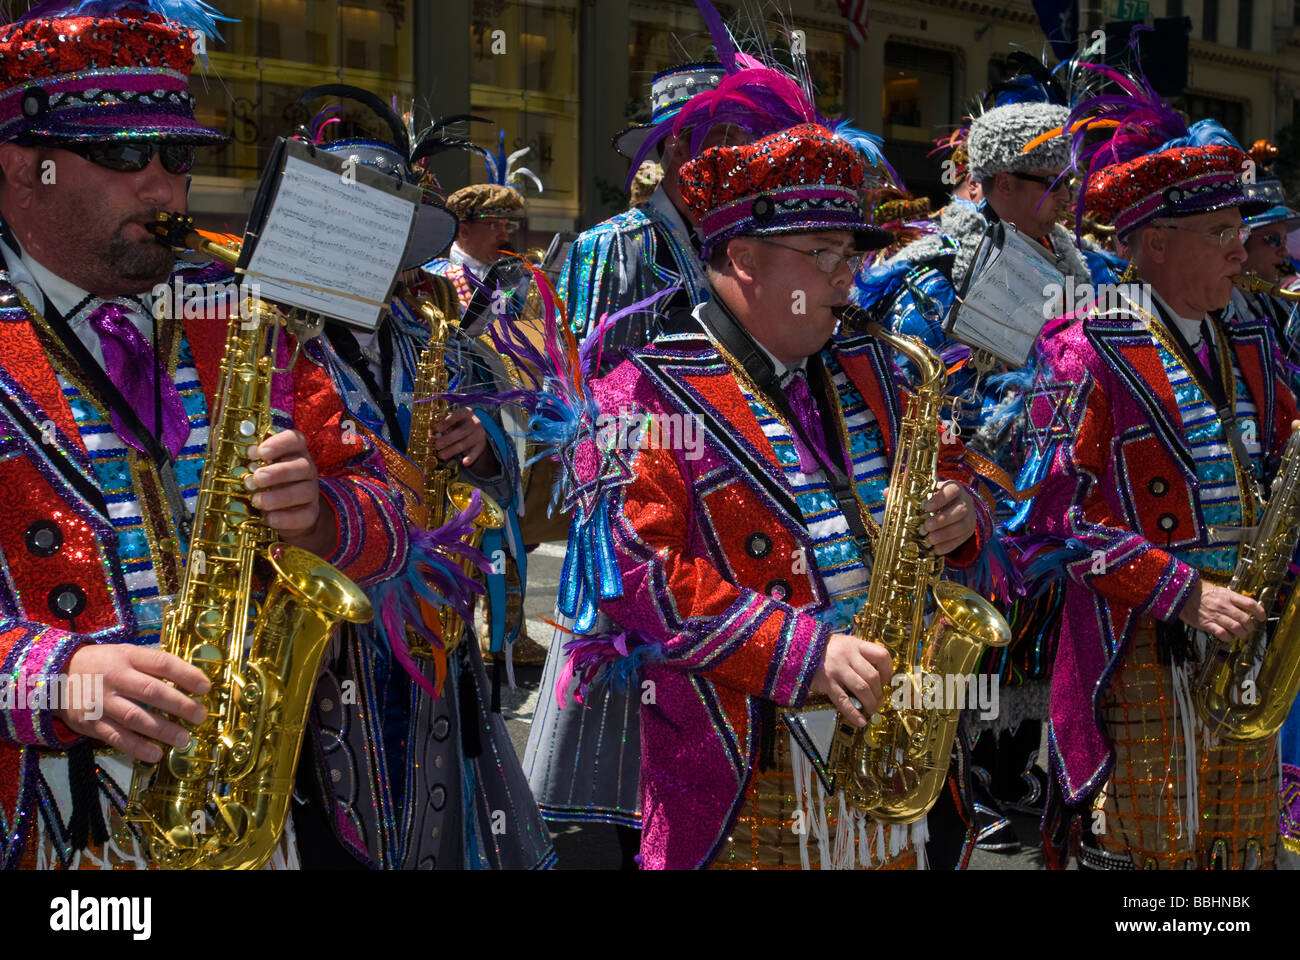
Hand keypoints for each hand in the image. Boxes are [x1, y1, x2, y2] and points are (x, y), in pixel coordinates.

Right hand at [57, 644, 209, 762]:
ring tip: (184, 739)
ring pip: (136, 717)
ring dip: (163, 730)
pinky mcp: (89, 723)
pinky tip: (155, 754)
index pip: (162, 663)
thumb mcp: (125, 655)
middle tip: (200, 716)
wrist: (53, 675)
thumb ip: (152, 666)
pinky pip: (116, 737)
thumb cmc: (102, 665)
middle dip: (180, 705)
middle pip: (152, 691)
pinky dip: (137, 748)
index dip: (187, 674)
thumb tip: (190, 681)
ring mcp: (101, 701)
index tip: (206, 687)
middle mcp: (115, 677)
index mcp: (127, 656)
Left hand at [246, 429, 329, 549]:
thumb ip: (253, 461)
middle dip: (278, 472)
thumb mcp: (260, 468)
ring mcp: (311, 491)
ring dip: (279, 496)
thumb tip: (247, 454)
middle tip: (257, 478)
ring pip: (305, 491)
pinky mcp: (310, 512)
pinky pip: (304, 515)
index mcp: (294, 452)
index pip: (295, 439)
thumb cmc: (267, 483)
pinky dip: (286, 518)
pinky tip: (269, 518)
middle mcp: (306, 469)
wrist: (285, 511)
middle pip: (302, 466)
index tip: (261, 452)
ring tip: (258, 501)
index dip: (280, 443)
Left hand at [436, 407, 497, 472]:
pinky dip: (470, 458)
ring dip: (452, 450)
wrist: (475, 431)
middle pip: (461, 431)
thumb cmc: (458, 424)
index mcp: (466, 413)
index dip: (446, 422)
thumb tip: (431, 428)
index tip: (436, 429)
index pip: (457, 416)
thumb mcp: (453, 420)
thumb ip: (444, 423)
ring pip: (465, 443)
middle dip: (448, 439)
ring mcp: (479, 434)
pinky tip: (464, 463)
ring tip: (441, 455)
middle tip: (437, 445)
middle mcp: (475, 422)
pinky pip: (475, 453)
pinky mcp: (481, 445)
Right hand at [810, 633, 893, 726]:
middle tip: (879, 700)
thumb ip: (860, 655)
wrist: (797, 648)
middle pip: (873, 676)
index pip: (882, 655)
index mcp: (855, 645)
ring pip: (862, 689)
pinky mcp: (827, 682)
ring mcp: (837, 669)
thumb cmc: (824, 648)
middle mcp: (848, 656)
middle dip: (879, 692)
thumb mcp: (844, 643)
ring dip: (871, 703)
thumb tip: (877, 676)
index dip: (888, 670)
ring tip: (872, 710)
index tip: (886, 680)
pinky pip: (843, 700)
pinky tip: (860, 722)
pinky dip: (854, 713)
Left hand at [921, 480, 976, 554]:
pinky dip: (948, 545)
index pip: (953, 490)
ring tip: (930, 540)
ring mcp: (970, 516)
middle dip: (942, 520)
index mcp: (956, 488)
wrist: (952, 506)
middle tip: (926, 526)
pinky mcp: (969, 530)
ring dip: (945, 535)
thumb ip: (924, 499)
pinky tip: (936, 549)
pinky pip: (961, 539)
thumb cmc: (936, 498)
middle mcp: (966, 501)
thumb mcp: (931, 493)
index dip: (940, 499)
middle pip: (960, 510)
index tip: (927, 507)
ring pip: (962, 526)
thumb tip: (910, 508)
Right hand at [1178, 579, 1265, 641]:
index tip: (1261, 617)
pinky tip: (1228, 638)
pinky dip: (1228, 638)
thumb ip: (1232, 598)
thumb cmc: (1200, 592)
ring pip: (1236, 628)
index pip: (1250, 604)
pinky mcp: (1206, 624)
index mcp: (1228, 596)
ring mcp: (1215, 615)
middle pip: (1245, 619)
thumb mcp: (1219, 590)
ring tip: (1242, 636)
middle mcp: (1224, 605)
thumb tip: (1245, 607)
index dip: (1260, 612)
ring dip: (1242, 634)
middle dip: (1251, 627)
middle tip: (1250, 630)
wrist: (1181, 594)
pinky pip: (1222, 634)